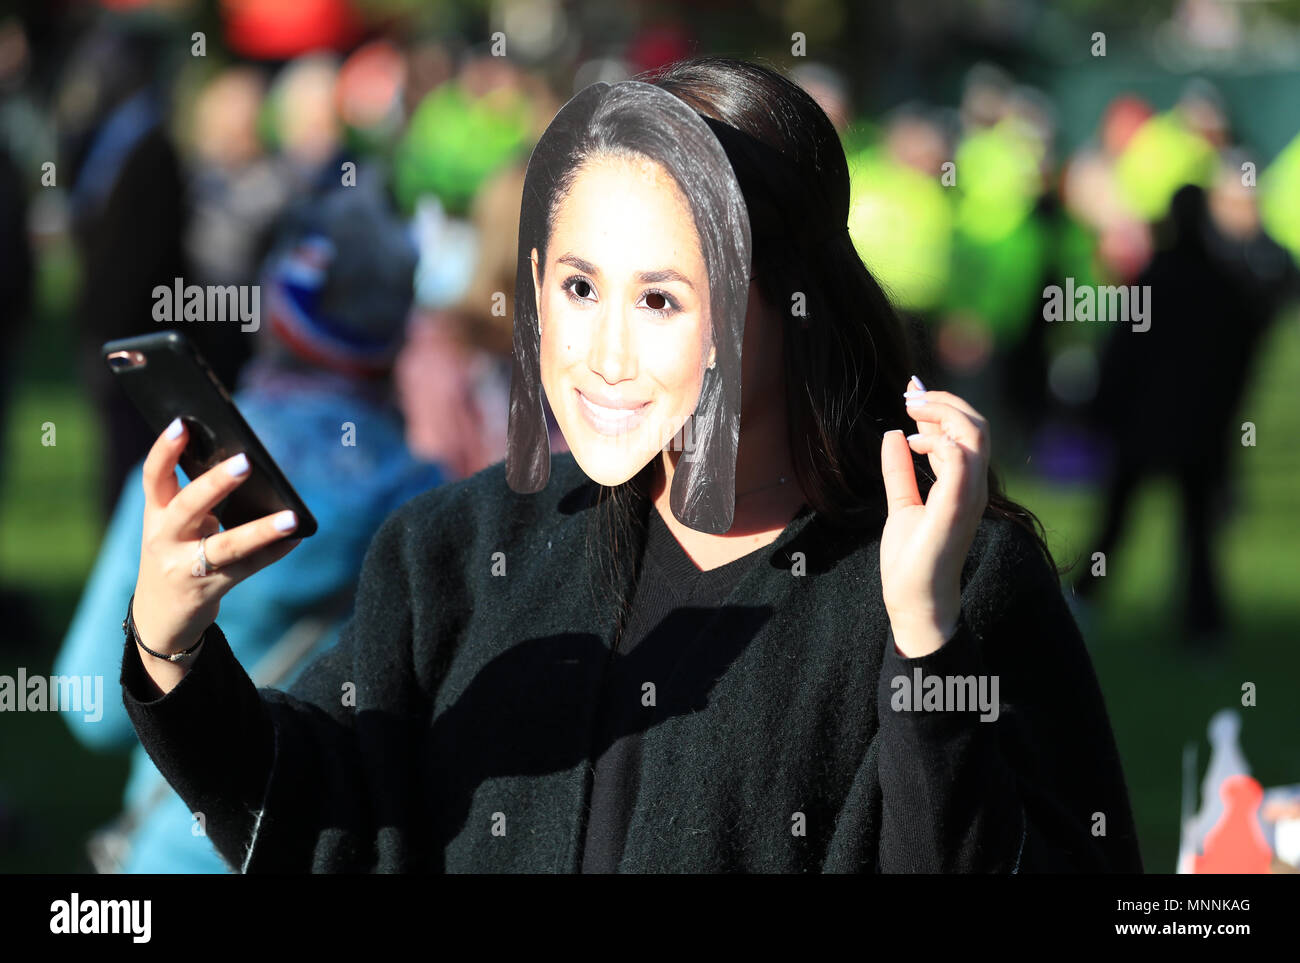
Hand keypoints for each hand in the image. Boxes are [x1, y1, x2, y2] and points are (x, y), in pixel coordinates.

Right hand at [132, 418, 302, 658]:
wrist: (160, 616)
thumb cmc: (176, 552)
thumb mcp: (174, 524)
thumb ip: (196, 498)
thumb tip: (247, 467)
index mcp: (156, 514)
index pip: (154, 476)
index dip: (165, 449)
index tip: (183, 423)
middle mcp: (164, 538)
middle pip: (189, 506)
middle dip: (216, 483)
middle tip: (246, 461)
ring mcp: (185, 567)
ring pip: (225, 546)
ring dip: (260, 531)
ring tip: (291, 517)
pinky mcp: (208, 590)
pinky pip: (247, 568)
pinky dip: (273, 552)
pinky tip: (296, 539)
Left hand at [879, 377, 989, 656]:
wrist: (913, 600)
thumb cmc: (912, 559)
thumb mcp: (902, 504)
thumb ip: (900, 471)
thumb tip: (893, 435)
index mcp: (965, 485)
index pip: (969, 431)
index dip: (944, 405)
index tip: (911, 396)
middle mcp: (974, 487)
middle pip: (976, 425)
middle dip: (943, 402)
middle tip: (909, 396)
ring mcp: (969, 497)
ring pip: (974, 435)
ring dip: (941, 414)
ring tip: (911, 413)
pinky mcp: (955, 508)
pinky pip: (961, 461)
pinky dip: (938, 442)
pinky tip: (912, 443)